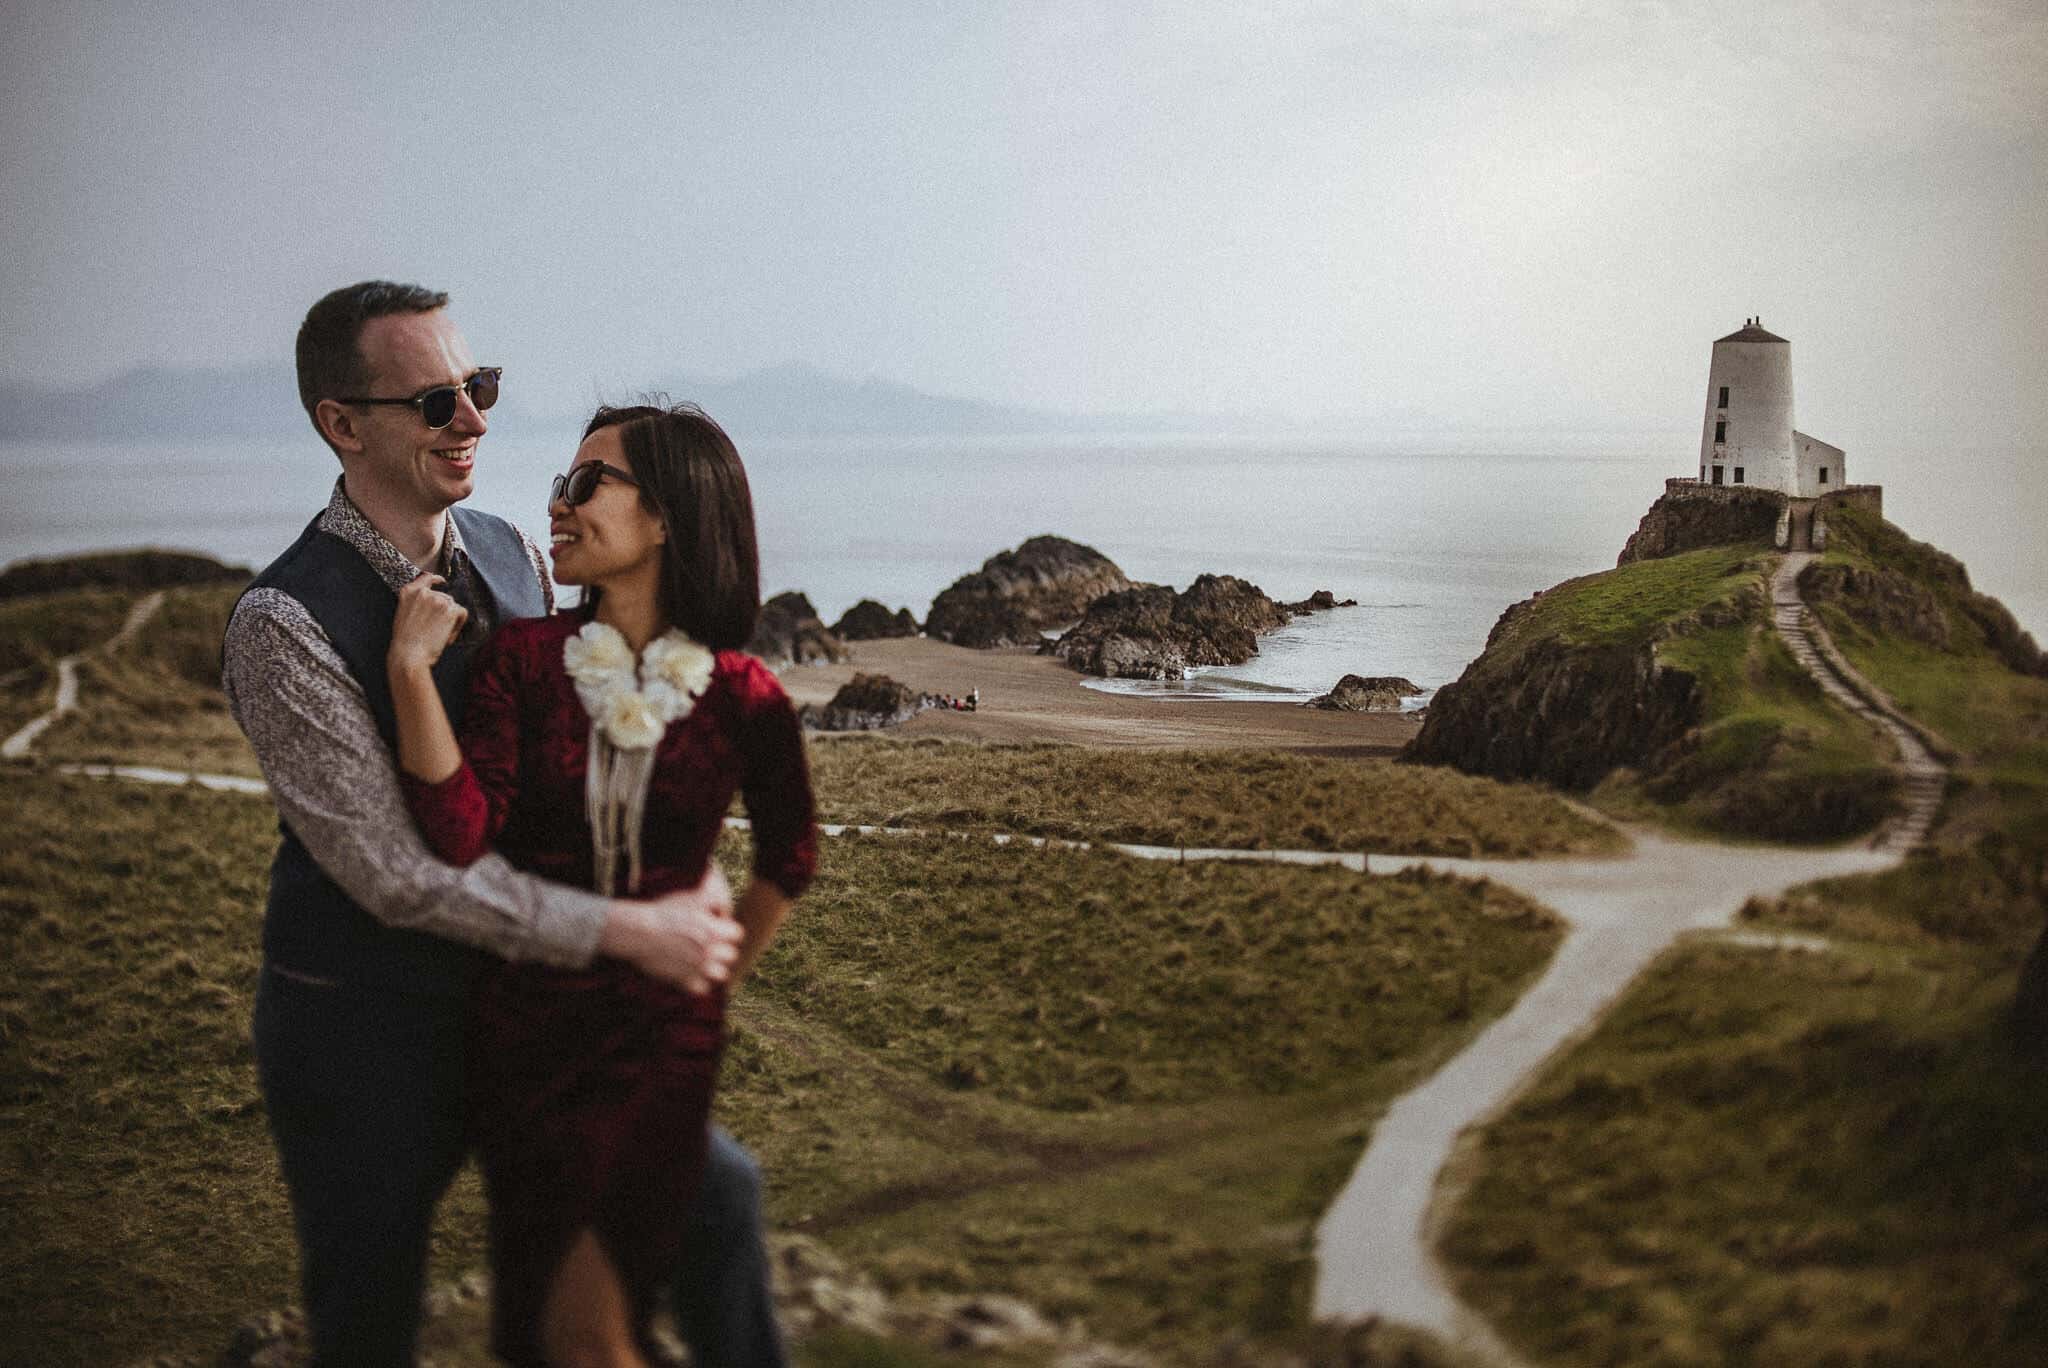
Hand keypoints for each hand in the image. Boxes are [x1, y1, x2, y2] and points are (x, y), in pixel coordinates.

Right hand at [389, 573, 467, 675]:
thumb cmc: (405, 641)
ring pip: (453, 606)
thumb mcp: (403, 613)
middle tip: (434, 629)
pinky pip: (462, 613)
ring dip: (450, 620)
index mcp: (408, 592)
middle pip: (444, 596)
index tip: (442, 581)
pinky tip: (445, 635)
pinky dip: (458, 626)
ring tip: (437, 634)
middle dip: (444, 611)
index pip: (426, 577)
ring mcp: (438, 599)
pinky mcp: (450, 609)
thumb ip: (415, 603)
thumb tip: (429, 603)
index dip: (436, 579)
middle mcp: (424, 592)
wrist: (409, 654)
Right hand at [599, 866, 741, 993]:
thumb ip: (713, 900)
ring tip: (703, 961)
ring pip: (722, 975)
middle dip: (723, 950)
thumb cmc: (663, 912)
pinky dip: (698, 983)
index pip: (738, 935)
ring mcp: (698, 967)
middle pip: (732, 956)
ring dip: (714, 968)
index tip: (718, 930)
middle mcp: (710, 950)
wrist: (639, 932)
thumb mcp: (691, 898)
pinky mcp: (684, 981)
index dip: (728, 931)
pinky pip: (703, 989)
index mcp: (714, 930)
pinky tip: (690, 972)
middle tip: (710, 946)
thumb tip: (724, 909)